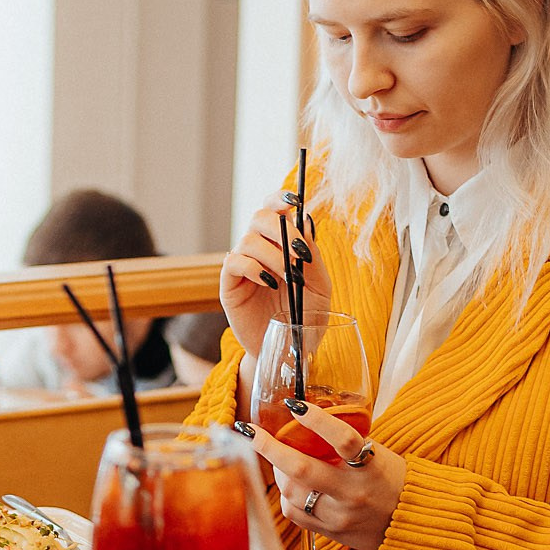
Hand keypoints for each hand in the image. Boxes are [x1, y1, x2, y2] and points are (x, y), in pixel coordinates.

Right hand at [221, 205, 331, 363]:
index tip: (294, 199)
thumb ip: (312, 254)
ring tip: (288, 278)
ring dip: (272, 254)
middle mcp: (260, 250)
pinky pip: (234, 262)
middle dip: (280, 228)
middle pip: (259, 216)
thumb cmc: (306, 318)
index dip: (280, 198)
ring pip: (248, 239)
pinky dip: (253, 267)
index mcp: (282, 245)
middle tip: (298, 253)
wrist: (291, 351)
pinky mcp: (230, 286)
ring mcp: (243, 267)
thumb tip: (305, 219)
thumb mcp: (319, 285)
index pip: (275, 209)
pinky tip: (268, 283)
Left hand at [243, 403, 406, 549]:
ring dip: (278, 474)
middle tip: (252, 434)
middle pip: (302, 470)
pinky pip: (296, 514)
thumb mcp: (378, 455)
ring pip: (292, 494)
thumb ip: (346, 442)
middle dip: (270, 449)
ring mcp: (340, 516)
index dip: (317, 420)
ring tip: (279, 462)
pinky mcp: (331, 533)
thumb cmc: (393, 481)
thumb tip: (308, 418)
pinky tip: (290, 488)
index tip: (295, 405)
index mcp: (371, 467)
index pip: (344, 439)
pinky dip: (287, 498)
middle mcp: (353, 493)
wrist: (410, 524)